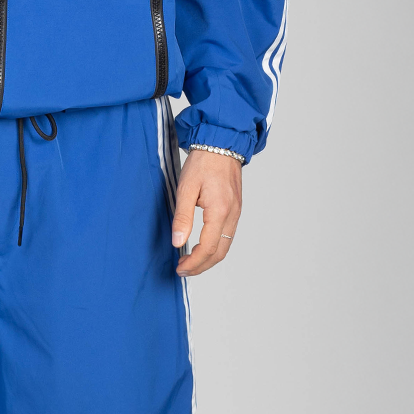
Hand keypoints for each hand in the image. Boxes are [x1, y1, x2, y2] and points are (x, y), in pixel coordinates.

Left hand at [171, 150, 241, 276]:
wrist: (221, 143)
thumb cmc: (202, 163)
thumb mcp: (186, 188)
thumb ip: (182, 217)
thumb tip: (177, 242)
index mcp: (220, 211)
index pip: (208, 248)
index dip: (194, 263)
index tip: (179, 268)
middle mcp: (232, 215)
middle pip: (220, 253)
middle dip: (201, 266)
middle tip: (183, 270)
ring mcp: (236, 212)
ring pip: (226, 246)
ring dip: (208, 258)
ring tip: (190, 261)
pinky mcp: (235, 209)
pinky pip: (228, 236)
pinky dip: (215, 247)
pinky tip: (202, 247)